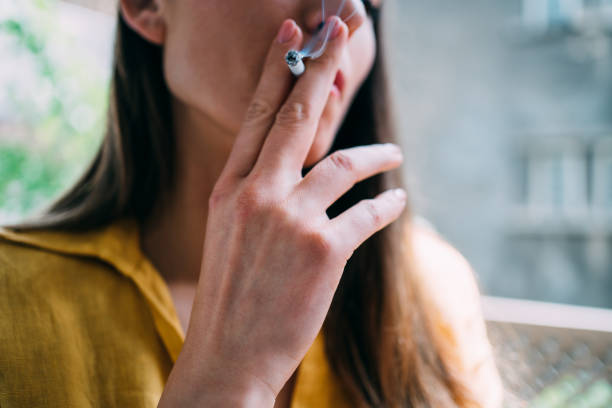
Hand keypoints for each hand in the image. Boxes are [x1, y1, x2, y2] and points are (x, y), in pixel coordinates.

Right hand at [159, 15, 404, 407]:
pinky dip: (387, 206)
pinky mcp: (324, 250)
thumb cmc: (234, 292)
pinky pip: (368, 213)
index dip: (278, 68)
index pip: (258, 116)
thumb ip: (258, 192)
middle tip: (344, 27)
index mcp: (229, 188)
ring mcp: (290, 219)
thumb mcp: (231, 231)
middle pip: (297, 116)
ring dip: (376, 153)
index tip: (293, 30)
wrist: (230, 352)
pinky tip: (397, 203)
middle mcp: (257, 194)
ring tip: (394, 150)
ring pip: (344, 163)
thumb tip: (297, 166)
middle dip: (323, 65)